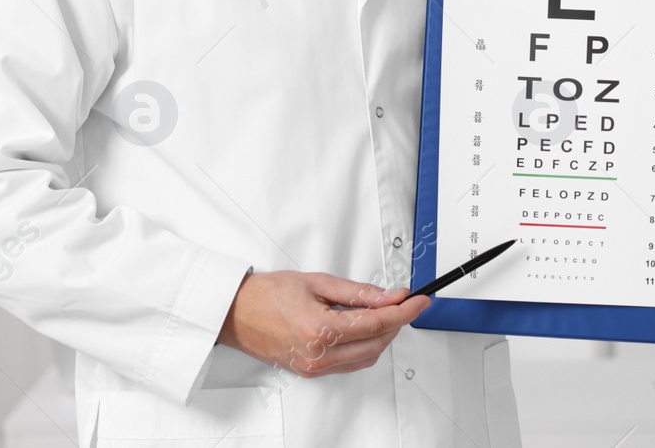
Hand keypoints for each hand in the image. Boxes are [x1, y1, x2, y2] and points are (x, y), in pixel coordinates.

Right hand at [216, 270, 430, 376]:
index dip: (404, 311)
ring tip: (384, 312)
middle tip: (403, 302)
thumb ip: (357, 292)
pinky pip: (350, 364)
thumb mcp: (316, 282)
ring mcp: (315, 368)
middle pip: (376, 343)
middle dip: (396, 322)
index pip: (378, 322)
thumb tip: (388, 296)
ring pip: (366, 358)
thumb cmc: (265, 294)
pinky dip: (364, 347)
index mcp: (321, 330)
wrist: (234, 313)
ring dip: (381, 336)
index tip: (419, 301)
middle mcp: (319, 355)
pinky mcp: (311, 372)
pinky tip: (364, 328)